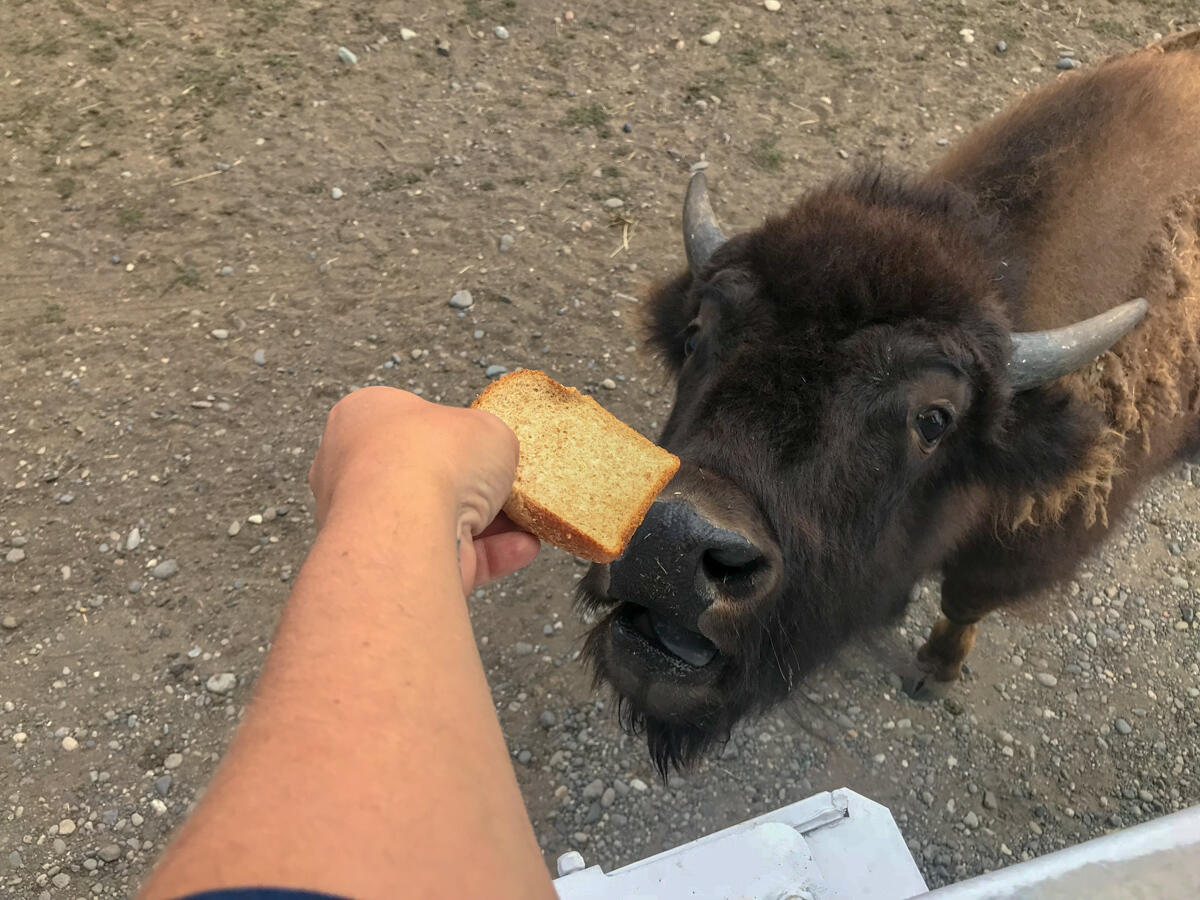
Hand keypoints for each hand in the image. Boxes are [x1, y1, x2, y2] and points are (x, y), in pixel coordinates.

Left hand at [308, 387, 538, 589]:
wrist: (405, 521)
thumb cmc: (428, 457)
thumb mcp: (485, 426)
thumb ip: (490, 439)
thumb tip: (496, 454)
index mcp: (363, 417)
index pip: (412, 424)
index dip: (455, 436)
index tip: (486, 448)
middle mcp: (356, 470)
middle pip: (427, 478)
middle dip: (476, 488)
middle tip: (508, 487)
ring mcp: (371, 523)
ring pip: (440, 522)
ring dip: (490, 524)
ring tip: (526, 520)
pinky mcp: (391, 566)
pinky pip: (447, 557)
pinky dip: (487, 554)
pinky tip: (520, 547)